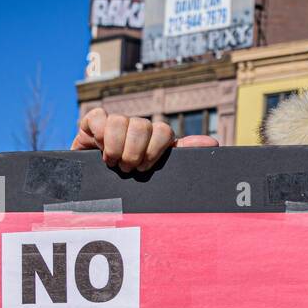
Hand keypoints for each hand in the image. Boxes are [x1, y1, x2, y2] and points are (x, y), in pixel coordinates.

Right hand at [70, 107, 217, 171]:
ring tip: (113, 162)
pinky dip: (99, 134)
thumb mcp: (159, 173)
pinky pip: (98, 117)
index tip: (145, 168)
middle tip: (128, 169)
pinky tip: (99, 149)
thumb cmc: (133, 183)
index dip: (155, 149)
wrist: (97, 190)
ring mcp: (115, 124)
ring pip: (119, 120)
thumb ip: (183, 156)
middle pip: (141, 125)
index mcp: (155, 139)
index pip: (163, 131)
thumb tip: (213, 142)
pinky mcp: (93, 123)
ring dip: (115, 146)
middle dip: (134, 151)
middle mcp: (136, 128)